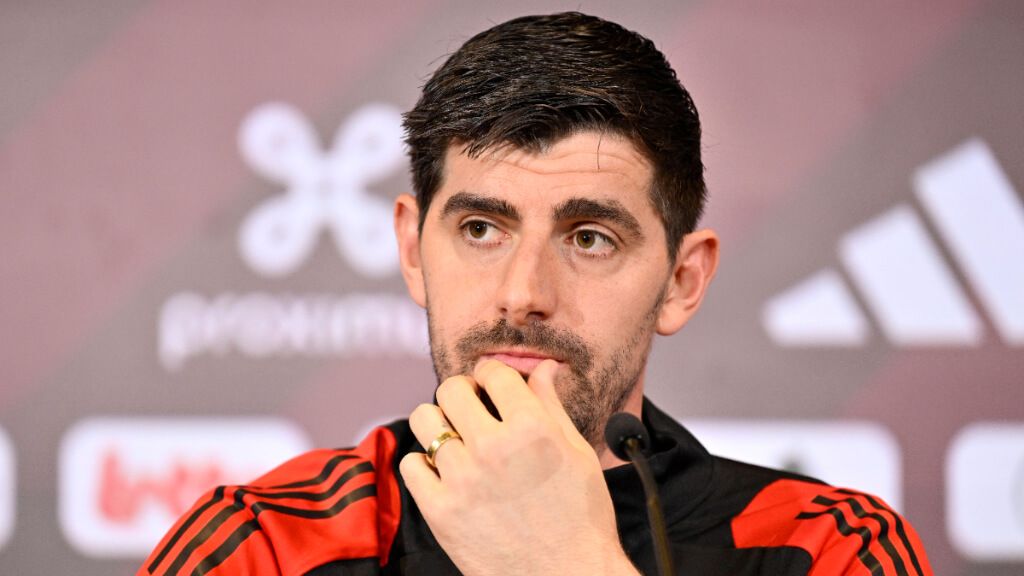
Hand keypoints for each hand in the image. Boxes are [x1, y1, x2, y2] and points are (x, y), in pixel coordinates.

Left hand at [399, 359, 638, 575]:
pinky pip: (412, 464)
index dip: (493, 375)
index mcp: (531, 428)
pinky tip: (445, 471)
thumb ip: (551, 404)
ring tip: (454, 436)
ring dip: (438, 421)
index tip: (493, 385)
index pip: (494, 373)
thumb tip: (541, 367)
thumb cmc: (580, 516)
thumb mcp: (576, 452)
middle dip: (463, 391)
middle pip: (452, 389)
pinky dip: (425, 464)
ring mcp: (462, 479)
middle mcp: (493, 447)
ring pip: (425, 420)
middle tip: (472, 407)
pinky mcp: (440, 510)